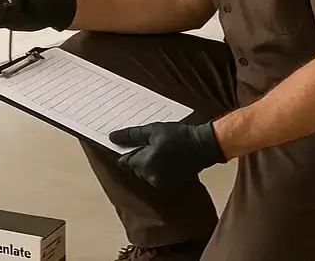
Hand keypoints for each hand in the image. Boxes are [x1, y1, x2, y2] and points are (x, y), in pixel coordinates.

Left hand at [109, 121, 225, 189]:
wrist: (202, 146)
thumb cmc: (176, 135)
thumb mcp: (152, 131)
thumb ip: (131, 136)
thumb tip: (112, 138)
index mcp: (144, 164)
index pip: (124, 161)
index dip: (123, 151)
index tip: (124, 141)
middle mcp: (150, 177)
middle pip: (135, 167)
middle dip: (138, 155)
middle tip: (147, 140)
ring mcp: (160, 182)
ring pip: (145, 171)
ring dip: (148, 161)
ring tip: (157, 145)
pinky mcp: (169, 183)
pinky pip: (156, 174)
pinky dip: (157, 166)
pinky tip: (164, 154)